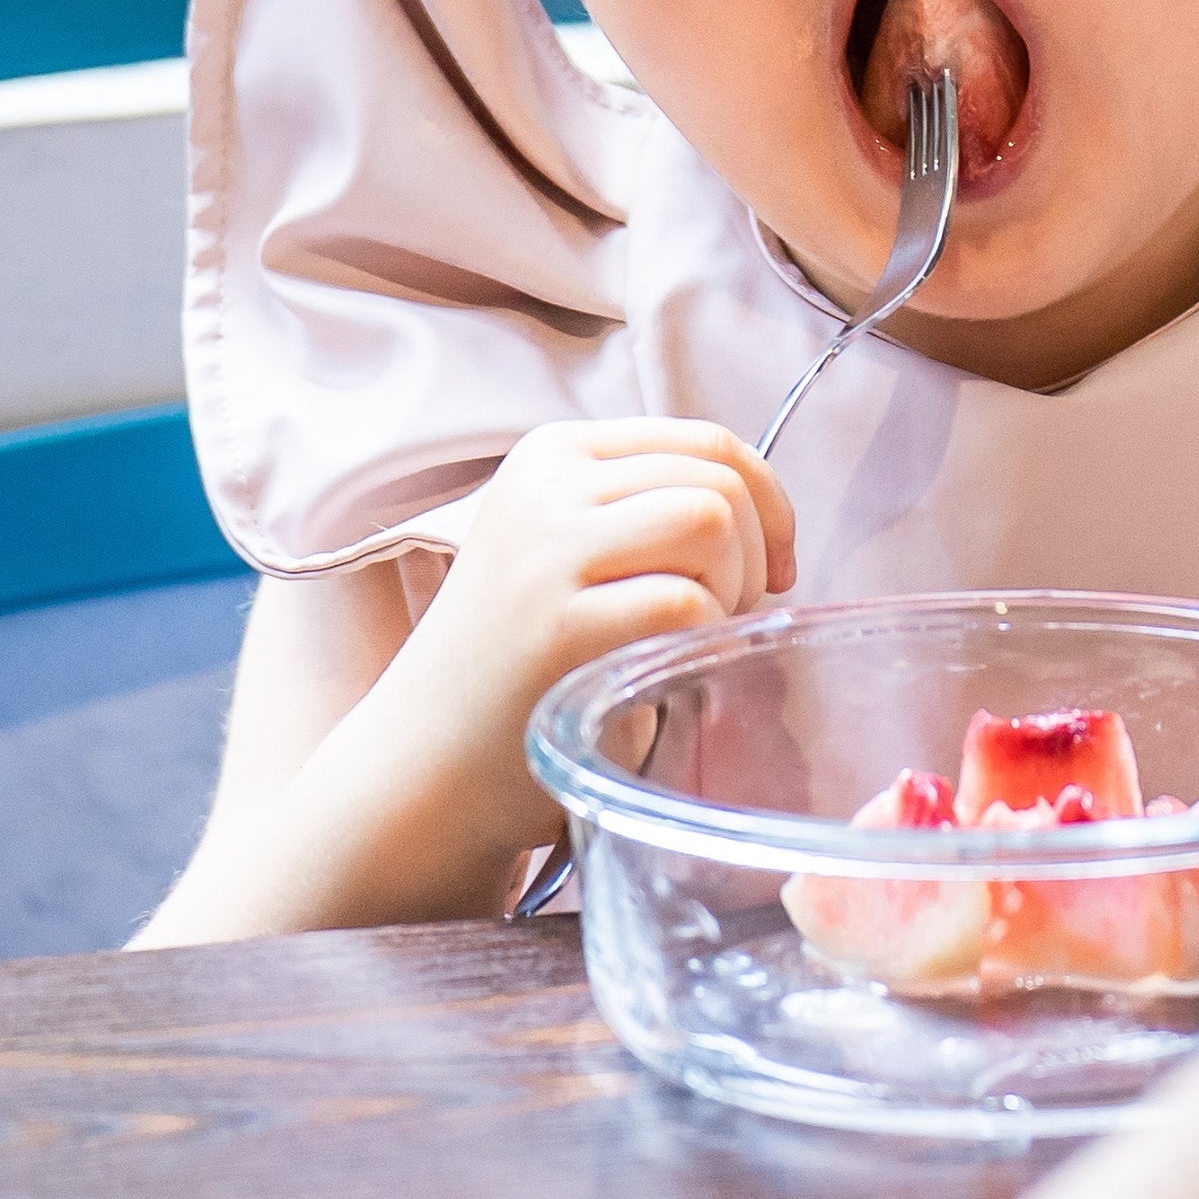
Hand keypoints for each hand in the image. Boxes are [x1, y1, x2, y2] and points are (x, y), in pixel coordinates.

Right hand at [351, 417, 796, 862]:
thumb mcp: (566, 542)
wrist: (426, 757)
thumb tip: (765, 503)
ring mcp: (548, 552)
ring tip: (694, 635)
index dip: (767, 501)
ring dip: (731, 587)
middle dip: (755, 552)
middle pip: (718, 482)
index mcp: (554, 453)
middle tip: (729, 612)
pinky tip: (666, 664)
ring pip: (710, 522)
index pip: (706, 441)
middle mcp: (547, 487)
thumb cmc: (522, 656)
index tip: (771, 562)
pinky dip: (704, 637)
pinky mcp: (560, 625)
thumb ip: (648, 503)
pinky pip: (687, 602)